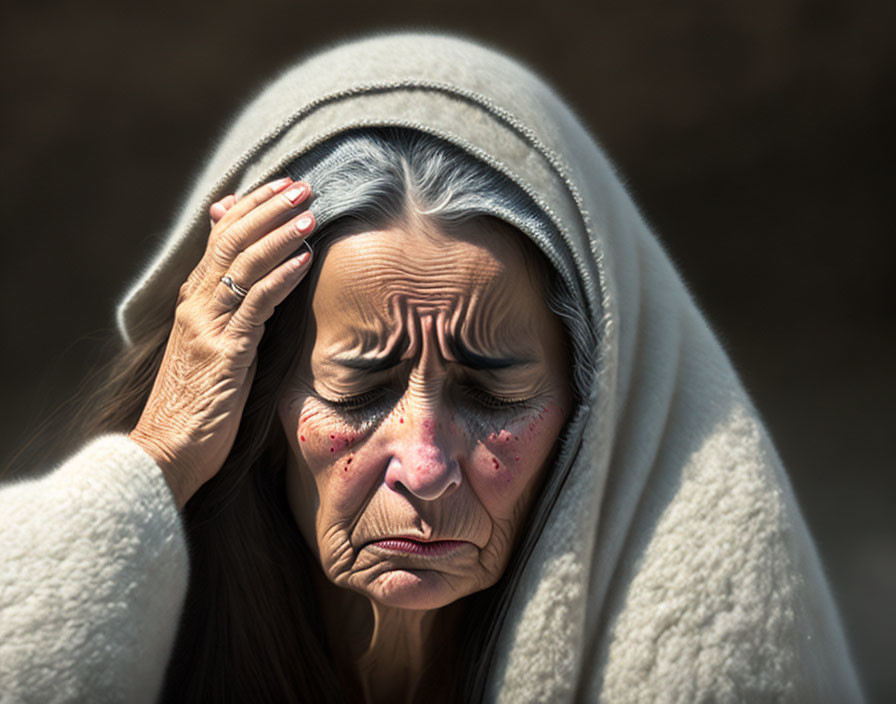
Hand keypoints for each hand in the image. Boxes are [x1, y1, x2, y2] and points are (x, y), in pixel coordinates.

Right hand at [129, 177, 314, 508]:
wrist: (165, 453)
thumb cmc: (196, 406)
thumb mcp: (215, 349)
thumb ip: (234, 313)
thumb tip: (260, 284)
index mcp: (193, 301)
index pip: (220, 236)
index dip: (252, 206)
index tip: (282, 186)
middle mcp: (196, 305)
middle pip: (231, 239)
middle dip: (269, 208)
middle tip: (304, 186)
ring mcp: (208, 327)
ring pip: (242, 264)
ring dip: (280, 234)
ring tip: (310, 213)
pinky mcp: (225, 353)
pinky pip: (255, 305)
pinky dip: (280, 277)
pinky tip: (304, 259)